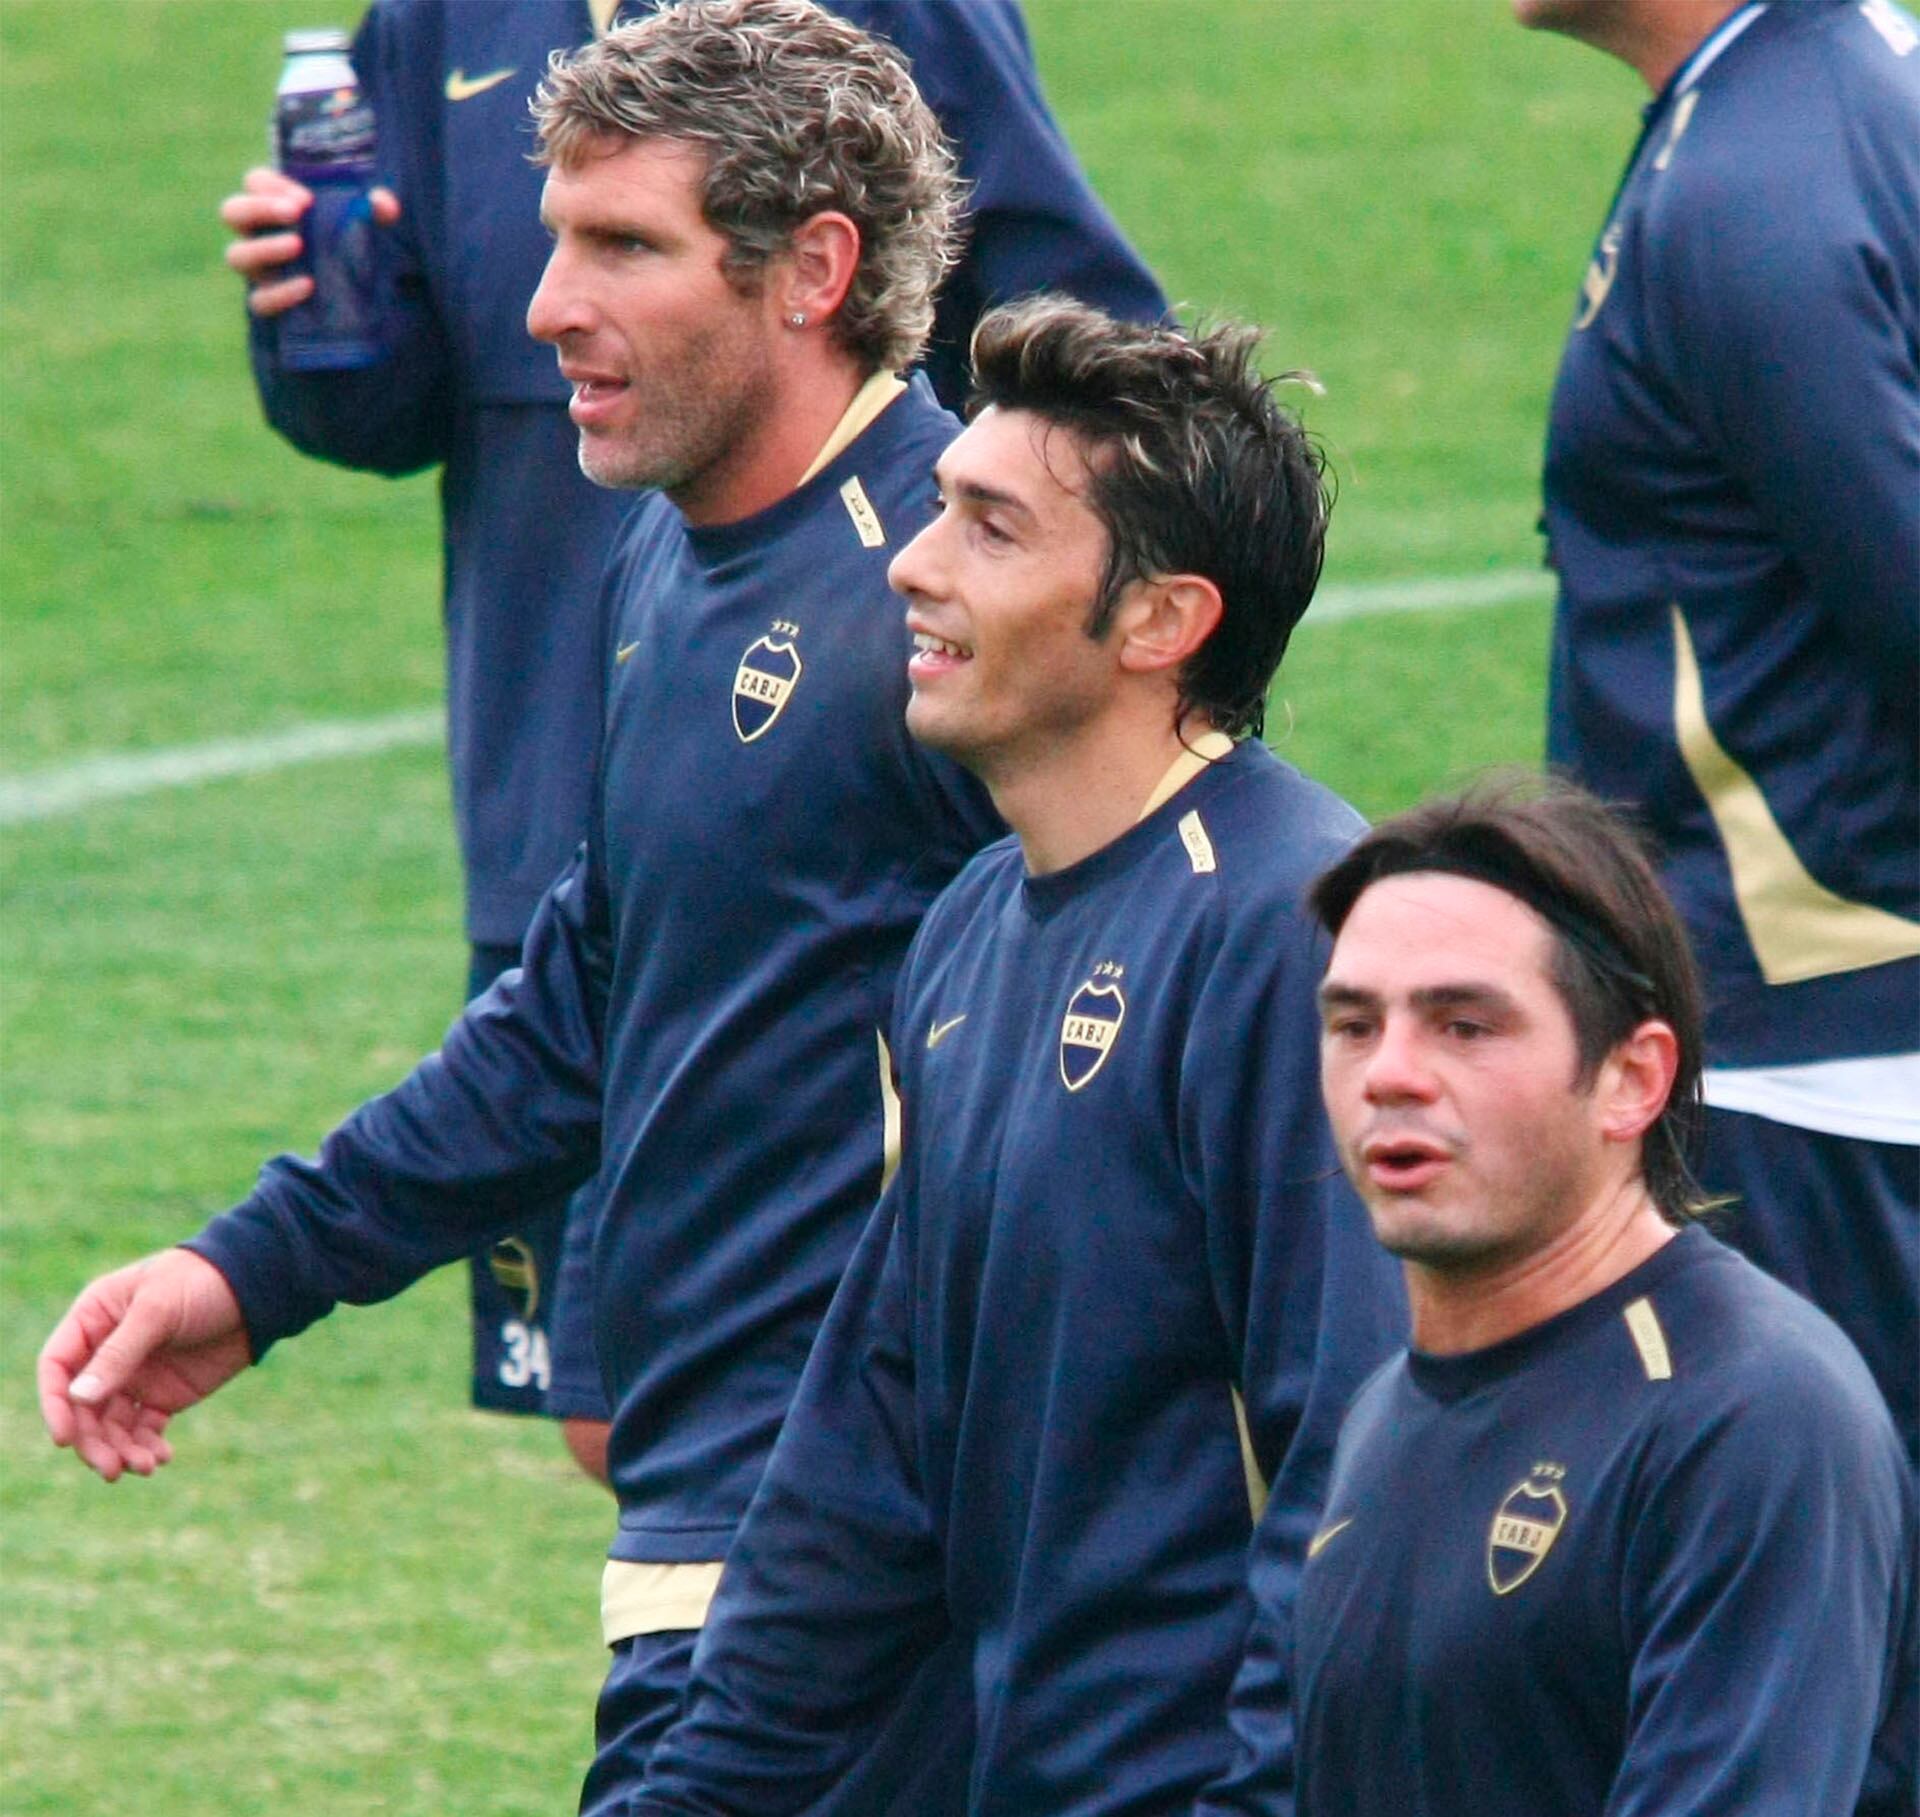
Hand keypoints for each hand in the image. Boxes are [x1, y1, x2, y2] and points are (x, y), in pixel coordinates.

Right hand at [38, 1249, 253, 1480]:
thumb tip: (78, 1398)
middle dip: (92, 1441)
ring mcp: (135, 1376)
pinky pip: (144, 1429)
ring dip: (120, 1451)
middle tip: (111, 1469)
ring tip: (144, 1467)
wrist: (259, 1287)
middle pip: (81, 1407)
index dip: (55, 1403)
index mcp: (94, 1319)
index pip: (57, 1366)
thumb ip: (120, 1353)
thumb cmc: (202, 1280)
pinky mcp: (164, 1394)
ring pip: (111, 1425)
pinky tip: (161, 1458)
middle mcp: (106, 1352)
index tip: (64, 1438)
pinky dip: (146, 1446)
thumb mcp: (158, 1310)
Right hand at [219, 164, 400, 317]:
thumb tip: (381, 203)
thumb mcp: (375, 229)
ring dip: (264, 248)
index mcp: (275, 207)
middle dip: (259, 208)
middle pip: (233, 212)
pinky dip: (281, 293)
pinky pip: (260, 300)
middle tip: (296, 213)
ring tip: (298, 245)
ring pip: (236, 255)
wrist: (370, 301)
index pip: (255, 182)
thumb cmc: (360, 250)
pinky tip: (308, 285)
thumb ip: (378, 212)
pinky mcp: (270, 303)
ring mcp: (260, 270)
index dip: (271, 185)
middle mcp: (258, 235)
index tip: (306, 199)